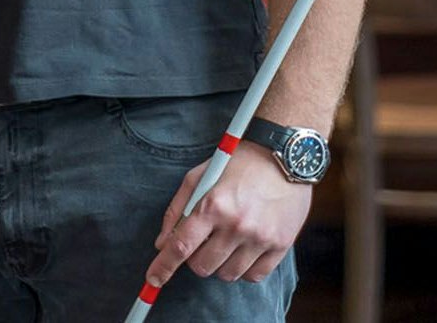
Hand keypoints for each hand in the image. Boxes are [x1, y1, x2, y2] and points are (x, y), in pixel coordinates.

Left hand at [149, 150, 309, 287]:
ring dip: (219, 265)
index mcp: (212, 206)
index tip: (153, 280)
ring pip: (227, 274)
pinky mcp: (281, 245)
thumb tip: (162, 243)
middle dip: (195, 259)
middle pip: (202, 266)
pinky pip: (254, 276)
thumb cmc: (236, 165)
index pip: (181, 247)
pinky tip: (243, 250)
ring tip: (225, 243)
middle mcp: (237, 225)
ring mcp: (261, 237)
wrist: (282, 158)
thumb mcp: (197, 177)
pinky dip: (244, 269)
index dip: (164, 266)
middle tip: (202, 242)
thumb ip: (177, 211)